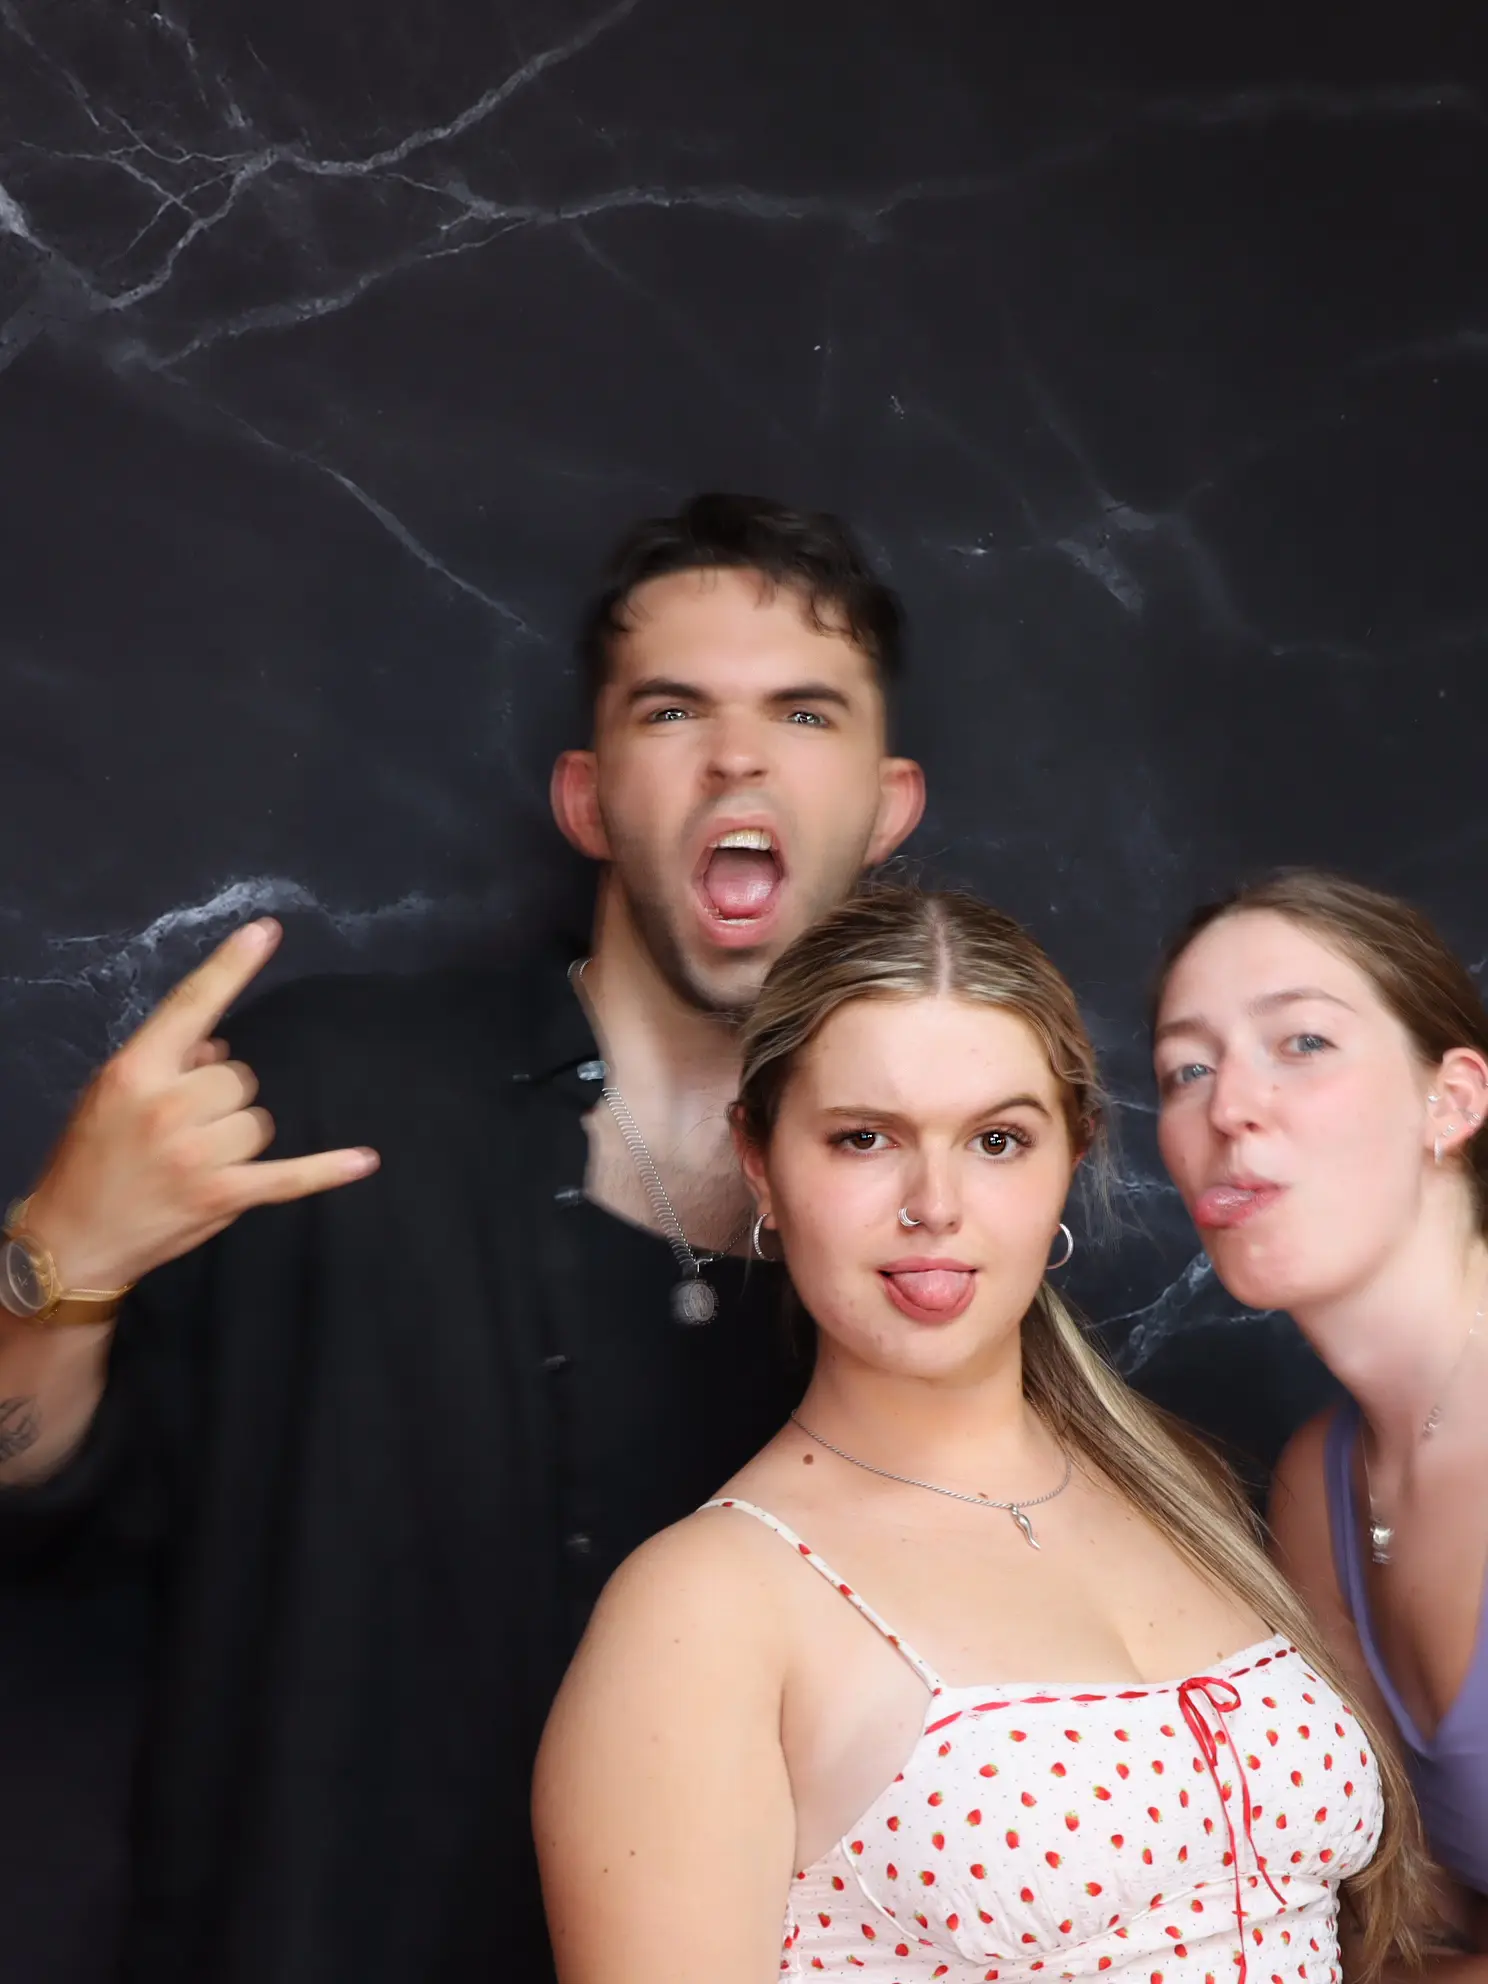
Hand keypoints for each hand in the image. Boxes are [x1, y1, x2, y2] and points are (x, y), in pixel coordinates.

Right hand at [19, 920, 378, 1292]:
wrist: (74, 1239)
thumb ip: (166, 1061)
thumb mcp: (111, 1094)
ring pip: (259, 1120)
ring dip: (239, 1137)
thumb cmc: (91, 1157)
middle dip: (222, 1097)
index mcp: (135, 1071)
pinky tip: (364, 1160)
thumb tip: (220, 1046)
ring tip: (198, 1159)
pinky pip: (289, 1175)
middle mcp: (168, 1106)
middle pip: (240, 1076)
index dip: (230, 967)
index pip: (190, 1005)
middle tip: (185, 1126)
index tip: (266, 931)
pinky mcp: (224, 1195)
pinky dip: (327, 1169)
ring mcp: (198, 1154)